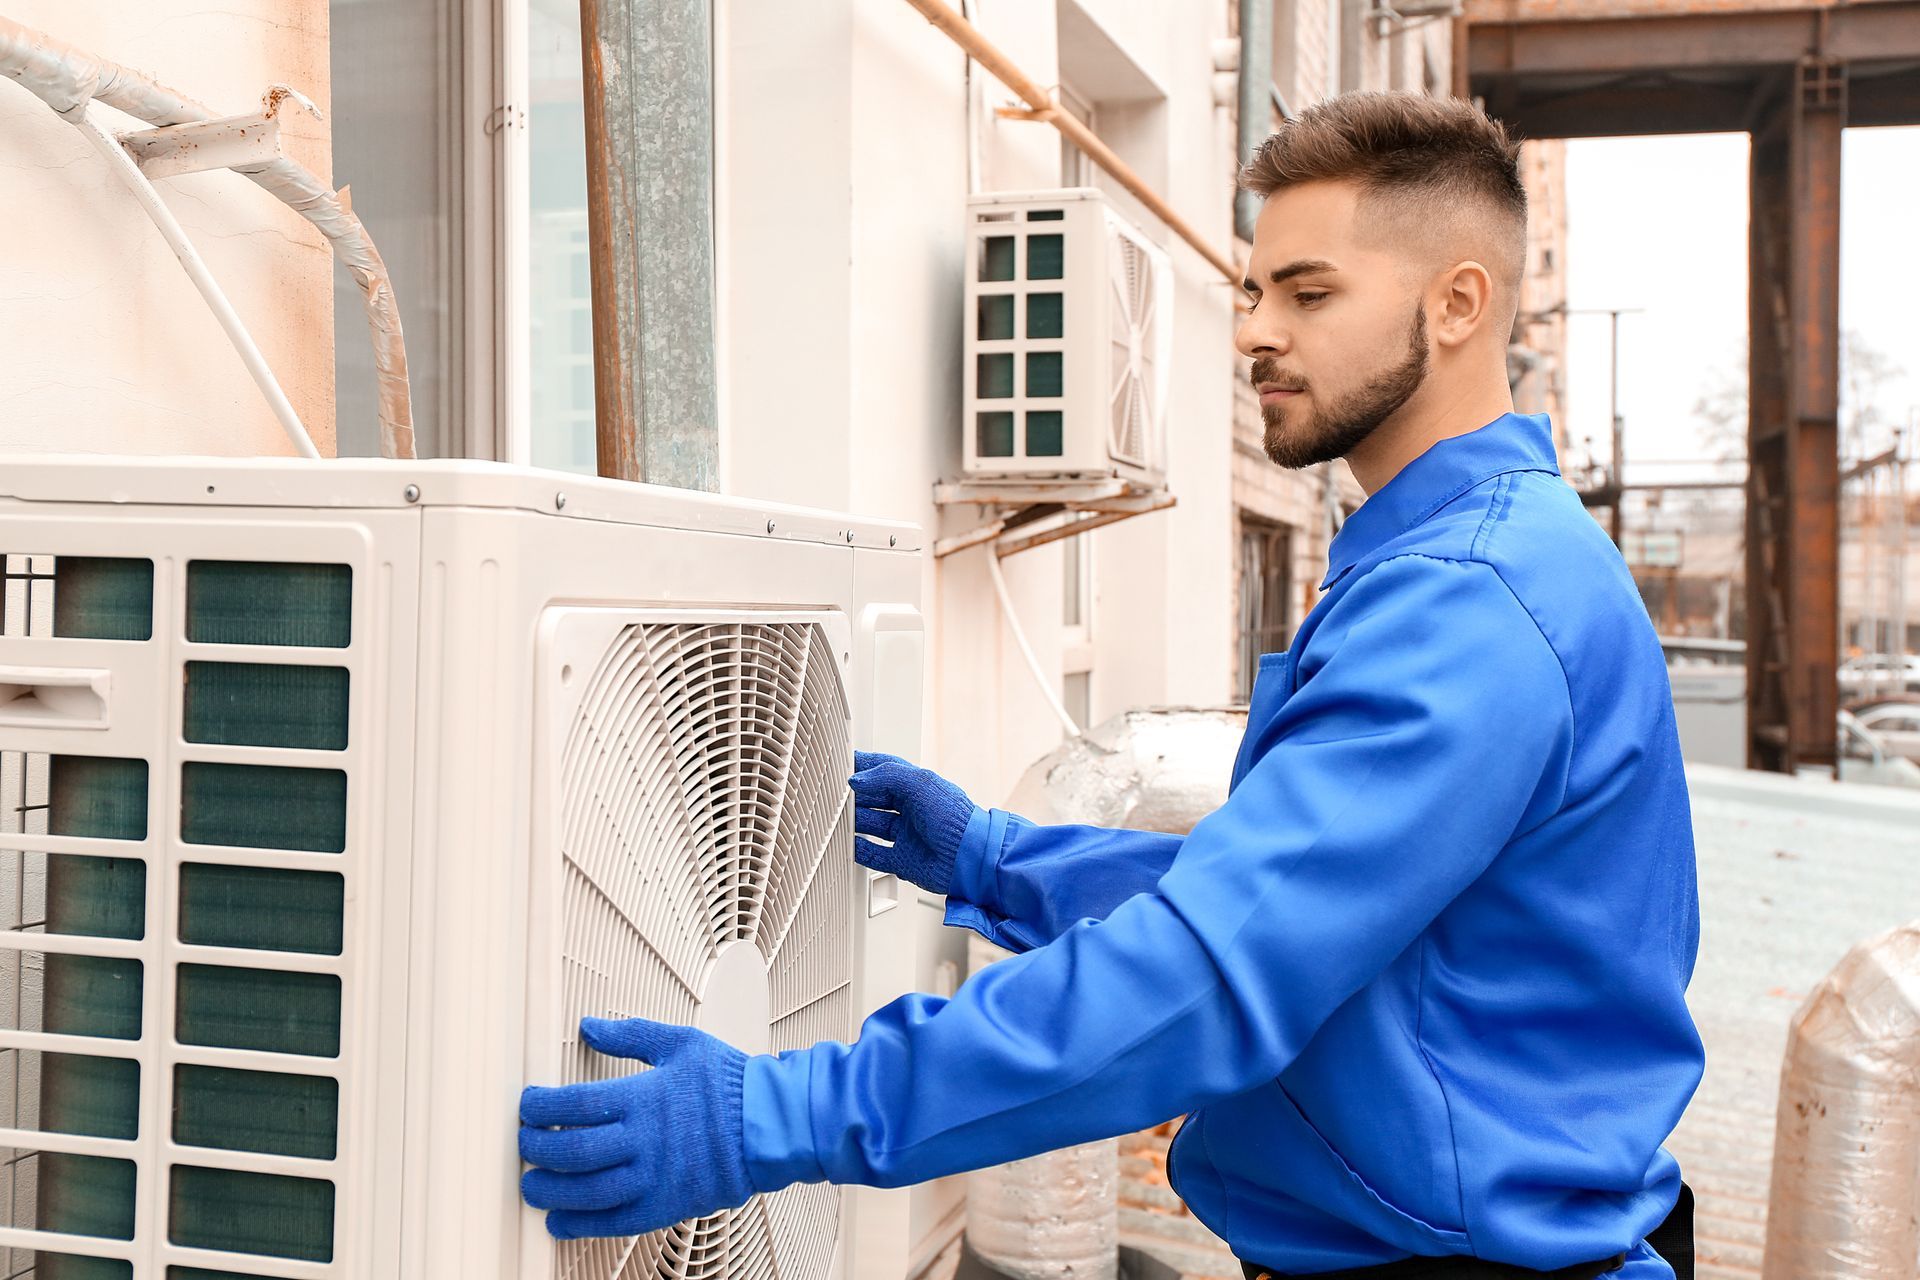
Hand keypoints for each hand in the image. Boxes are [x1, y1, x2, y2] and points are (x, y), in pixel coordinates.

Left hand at [520, 1017, 755, 1238]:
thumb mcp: (681, 1043)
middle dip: (538, 1149)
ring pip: (587, 1191)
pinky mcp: (665, 1204)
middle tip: (523, 1144)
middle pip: (574, 1150)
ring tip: (532, 1185)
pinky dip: (581, 1224)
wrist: (770, 1124)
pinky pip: (614, 1221)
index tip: (528, 1107)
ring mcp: (655, 1177)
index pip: (575, 1105)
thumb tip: (590, 1027)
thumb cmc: (730, 1084)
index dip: (541, 1107)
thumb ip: (631, 1035)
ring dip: (550, 1191)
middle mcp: (645, 1140)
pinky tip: (560, 1220)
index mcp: (646, 1097)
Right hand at [850, 750, 978, 896]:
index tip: (843, 765)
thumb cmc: (954, 818)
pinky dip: (860, 850)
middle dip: (855, 796)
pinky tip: (849, 845)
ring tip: (837, 818)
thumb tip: (857, 779)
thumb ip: (886, 775)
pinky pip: (875, 854)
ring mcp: (906, 835)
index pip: (884, 771)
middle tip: (834, 794)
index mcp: (917, 787)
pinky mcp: (904, 860)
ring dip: (854, 822)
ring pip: (872, 825)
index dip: (864, 767)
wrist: (969, 856)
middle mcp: (911, 810)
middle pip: (874, 799)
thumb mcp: (920, 783)